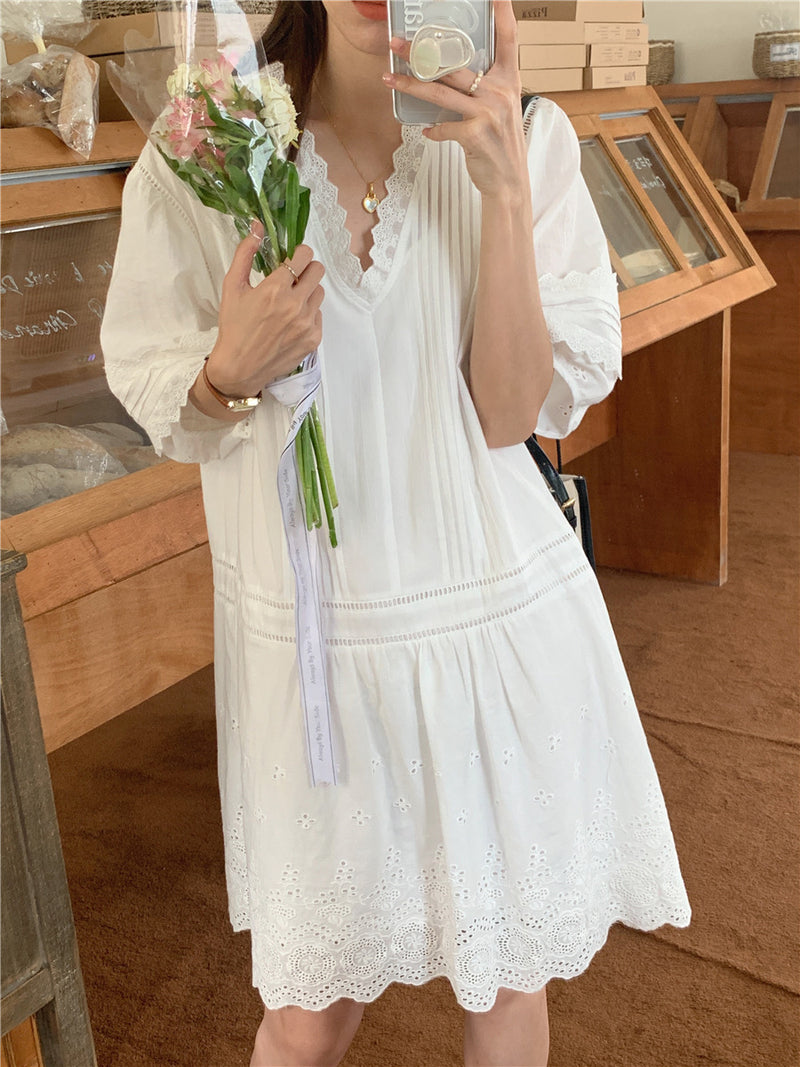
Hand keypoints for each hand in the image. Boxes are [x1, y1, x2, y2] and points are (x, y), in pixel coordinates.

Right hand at [206, 225, 324, 397]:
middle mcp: (295, 305)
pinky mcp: (313, 338)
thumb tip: (257, 227)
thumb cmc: (233, 326)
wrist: (239, 367)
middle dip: (306, 269)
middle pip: (318, 271)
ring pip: (320, 293)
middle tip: (293, 278)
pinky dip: (309, 313)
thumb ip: (245, 254)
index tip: (293, 258)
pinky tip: (291, 320)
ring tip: (290, 301)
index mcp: (275, 289)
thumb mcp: (232, 286)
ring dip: (308, 291)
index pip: (304, 256)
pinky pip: (319, 315)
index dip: (300, 253)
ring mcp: (307, 323)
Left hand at [384, 0, 526, 200]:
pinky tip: (428, 131)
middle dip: (421, 53)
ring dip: (411, 85)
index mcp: (509, 80)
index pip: (509, 37)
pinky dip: (433, 130)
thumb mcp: (502, 109)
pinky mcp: (474, 134)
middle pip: (454, 64)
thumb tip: (453, 77)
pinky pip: (443, 126)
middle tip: (398, 44)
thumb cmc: (501, 144)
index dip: (502, 11)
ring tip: (390, 78)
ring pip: (440, 92)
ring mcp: (487, 113)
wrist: (509, 182)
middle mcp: (500, 92)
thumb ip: (484, 89)